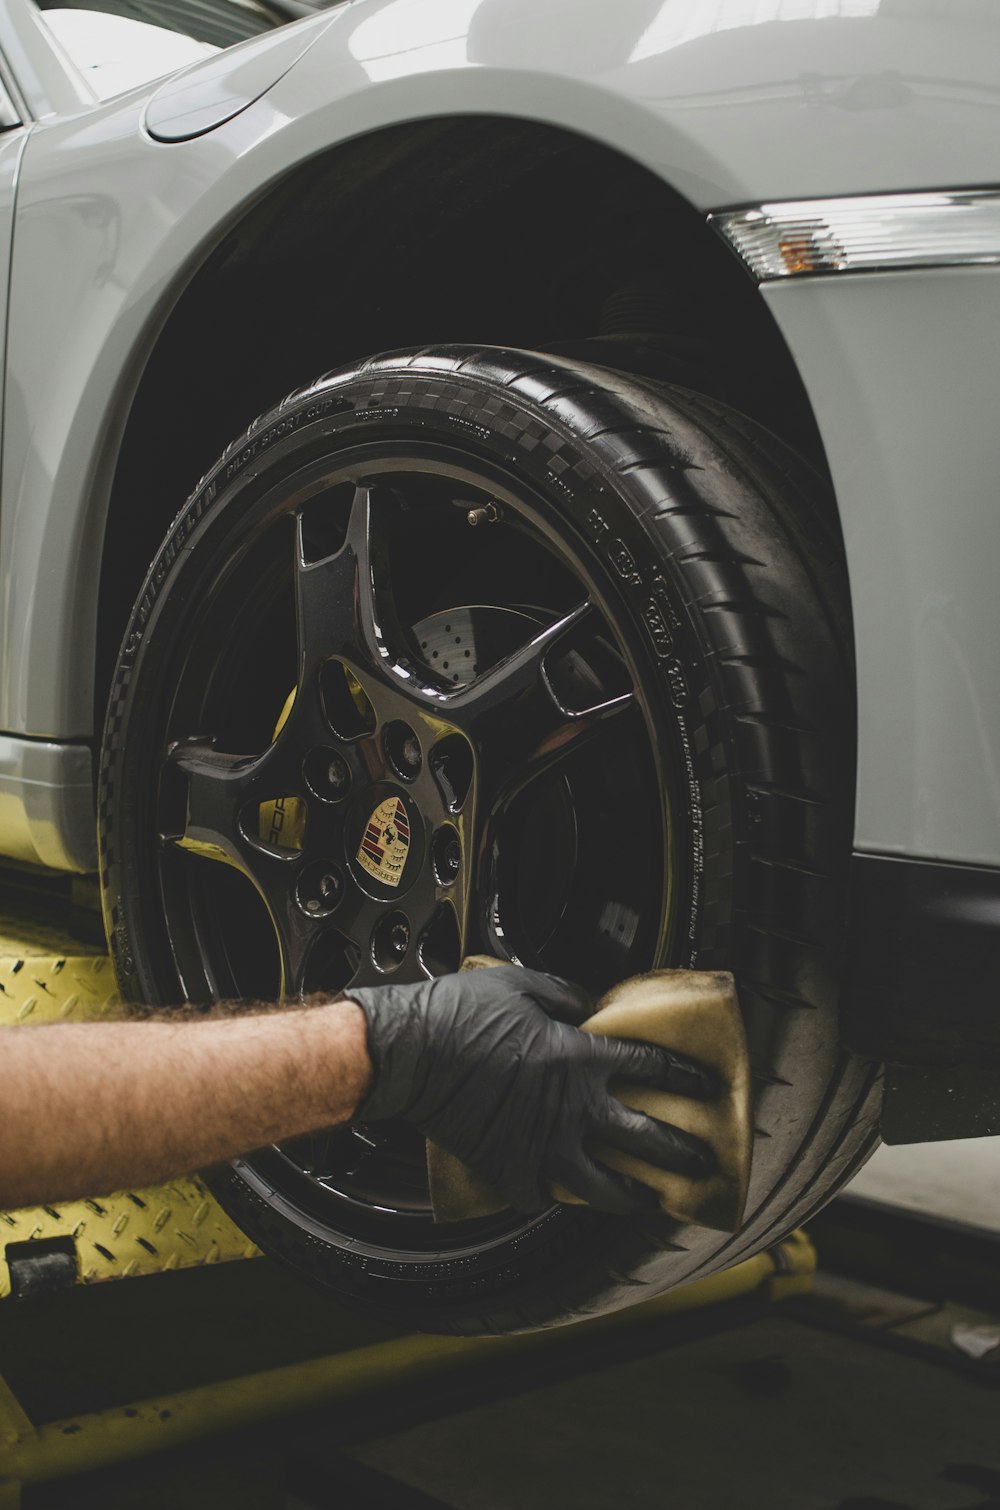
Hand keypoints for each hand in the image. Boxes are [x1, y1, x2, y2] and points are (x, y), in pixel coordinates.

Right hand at [346, 966, 715, 1215]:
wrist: (409, 1052)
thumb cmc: (458, 1013)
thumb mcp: (521, 985)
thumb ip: (565, 995)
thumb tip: (588, 1006)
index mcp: (579, 1058)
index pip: (650, 1066)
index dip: (684, 1075)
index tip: (704, 1086)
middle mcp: (571, 1108)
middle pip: (646, 1139)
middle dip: (683, 1153)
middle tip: (702, 1162)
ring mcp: (542, 1146)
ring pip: (604, 1188)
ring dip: (633, 1197)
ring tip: (650, 1202)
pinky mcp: (509, 1171)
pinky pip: (542, 1197)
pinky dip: (554, 1199)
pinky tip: (563, 1199)